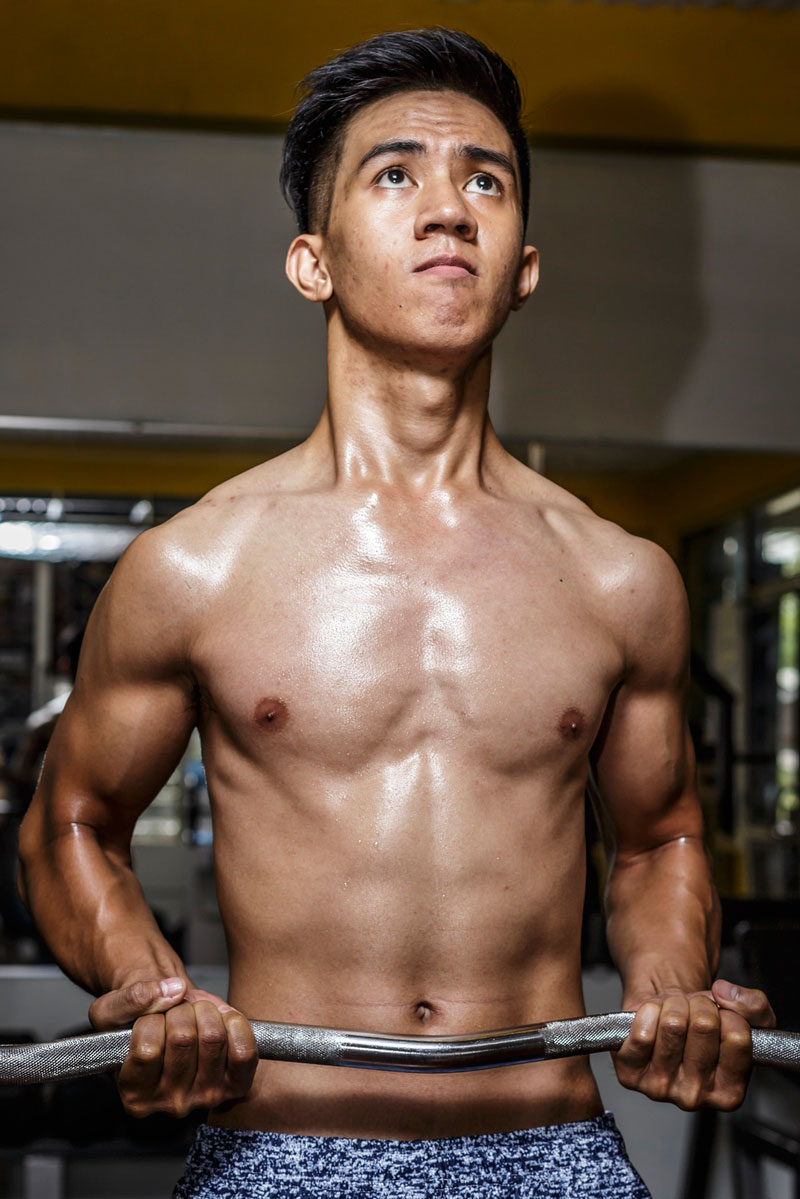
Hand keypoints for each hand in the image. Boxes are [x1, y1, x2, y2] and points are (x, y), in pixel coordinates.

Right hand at [89, 977, 257, 1117]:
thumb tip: (173, 990)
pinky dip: (235, 1023)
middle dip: (179, 1010)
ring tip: (194, 1013)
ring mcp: (205, 1098)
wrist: (170, 1024)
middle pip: (183, 1040)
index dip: (150, 1019)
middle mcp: (171, 1106)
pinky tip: (221, 1019)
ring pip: (213, 1038)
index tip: (150, 1016)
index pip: (146, 1050)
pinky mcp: (234, 1086)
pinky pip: (243, 1052)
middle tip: (174, 1011)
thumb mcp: (111, 1008)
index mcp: (135, 1096)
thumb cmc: (136, 1019)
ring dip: (204, 1011)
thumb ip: (131, 998)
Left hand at [613, 979, 775, 1110]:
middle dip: (699, 1005)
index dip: (728, 1014)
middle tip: (693, 1013)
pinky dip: (647, 1012)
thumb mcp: (744, 1016)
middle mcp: (696, 1098)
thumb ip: (754, 1005)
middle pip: (704, 1026)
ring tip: (674, 1015)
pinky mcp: (631, 1075)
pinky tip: (651, 1019)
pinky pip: (642, 1034)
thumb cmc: (702, 1024)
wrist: (662, 1017)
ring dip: (673, 1005)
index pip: (738, 1037)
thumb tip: (724, 994)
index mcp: (729, 1093)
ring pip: (673, 1025)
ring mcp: (661, 1090)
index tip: (720, 1018)